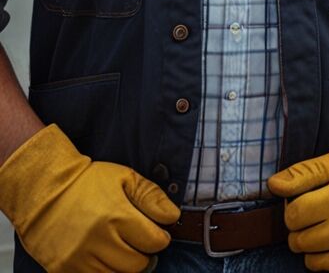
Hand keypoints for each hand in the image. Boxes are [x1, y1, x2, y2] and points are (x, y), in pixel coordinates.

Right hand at [0, 124, 179, 272]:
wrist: (44, 191)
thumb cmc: (87, 183)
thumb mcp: (125, 178)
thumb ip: (152, 196)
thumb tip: (172, 216)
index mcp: (116, 216)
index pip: (153, 242)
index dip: (161, 238)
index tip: (158, 233)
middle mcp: (97, 240)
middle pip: (136, 265)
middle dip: (145, 256)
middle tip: (143, 245)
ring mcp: (78, 259)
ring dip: (125, 267)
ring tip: (125, 251)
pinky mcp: (62, 270)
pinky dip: (104, 272)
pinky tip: (106, 258)